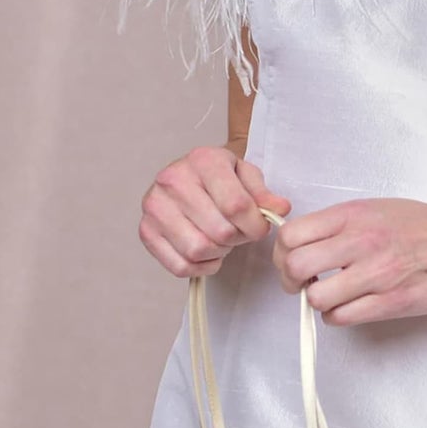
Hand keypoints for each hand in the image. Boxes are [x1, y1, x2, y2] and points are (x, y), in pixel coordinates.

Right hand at [139, 145, 292, 277]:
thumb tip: (280, 209)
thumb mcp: (246, 175)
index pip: (236, 205)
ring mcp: (155, 206)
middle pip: (219, 231)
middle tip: (239, 233)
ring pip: (198, 250)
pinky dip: (200, 267)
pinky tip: (207, 253)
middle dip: (237, 239)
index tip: (260, 228)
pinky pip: (179, 266)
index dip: (255, 225)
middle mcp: (172, 180)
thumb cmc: (221, 177)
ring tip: (222, 240)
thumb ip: (263, 194)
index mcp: (202, 160)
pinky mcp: (146, 230)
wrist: (192, 174)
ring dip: (218, 253)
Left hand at [269, 197, 426, 325]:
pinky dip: (339, 317)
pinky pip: (342, 317)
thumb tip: (303, 242)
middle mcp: (361, 240)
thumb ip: (341, 224)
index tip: (293, 262)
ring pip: (316, 297)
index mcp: (354, 214)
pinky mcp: (393, 302)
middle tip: (306, 284)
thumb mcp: (378, 209)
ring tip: (334, 297)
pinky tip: (352, 307)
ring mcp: (377, 273)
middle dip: (292, 281)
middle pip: (295, 267)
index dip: (284, 254)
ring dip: (318, 302)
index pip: (292, 235)